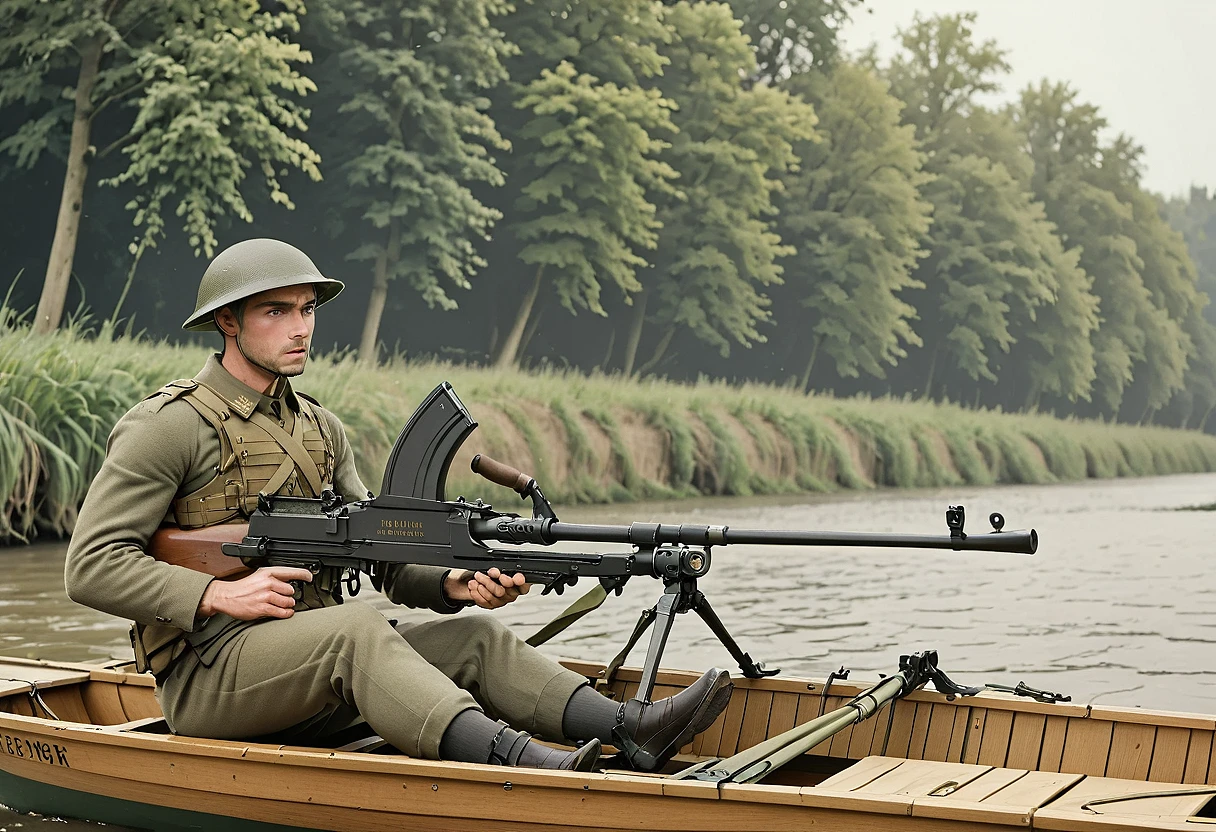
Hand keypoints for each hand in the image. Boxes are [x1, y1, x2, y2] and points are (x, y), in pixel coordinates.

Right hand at [198, 566, 312, 620]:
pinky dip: (286, 613)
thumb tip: (291, 580)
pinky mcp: (262, 608)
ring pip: (288, 602)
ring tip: (282, 604)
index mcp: (267, 572)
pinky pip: (281, 612)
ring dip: (288, 605)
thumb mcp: (259, 575)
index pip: (291, 571)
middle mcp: (268, 583)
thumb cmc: (242, 587)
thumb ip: (275, 577)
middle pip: (291, 590)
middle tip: (284, 597)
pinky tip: (285, 612)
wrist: (225, 596)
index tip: (310, 577)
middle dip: (290, 595)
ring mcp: (265, 596)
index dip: (304, 574)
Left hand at [444, 568, 529, 609]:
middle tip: (490, 573)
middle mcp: (511, 593)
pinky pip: (486, 602)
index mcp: (518, 582)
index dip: (521, 582)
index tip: (516, 578)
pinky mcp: (491, 605)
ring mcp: (502, 600)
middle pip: (506, 590)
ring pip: (495, 595)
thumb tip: (503, 565)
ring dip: (485, 584)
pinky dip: (478, 593)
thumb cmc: (491, 571)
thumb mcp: (499, 564)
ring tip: (477, 577)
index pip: (524, 585)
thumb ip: (504, 566)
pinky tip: (474, 587)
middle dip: (496, 580)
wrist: (476, 578)